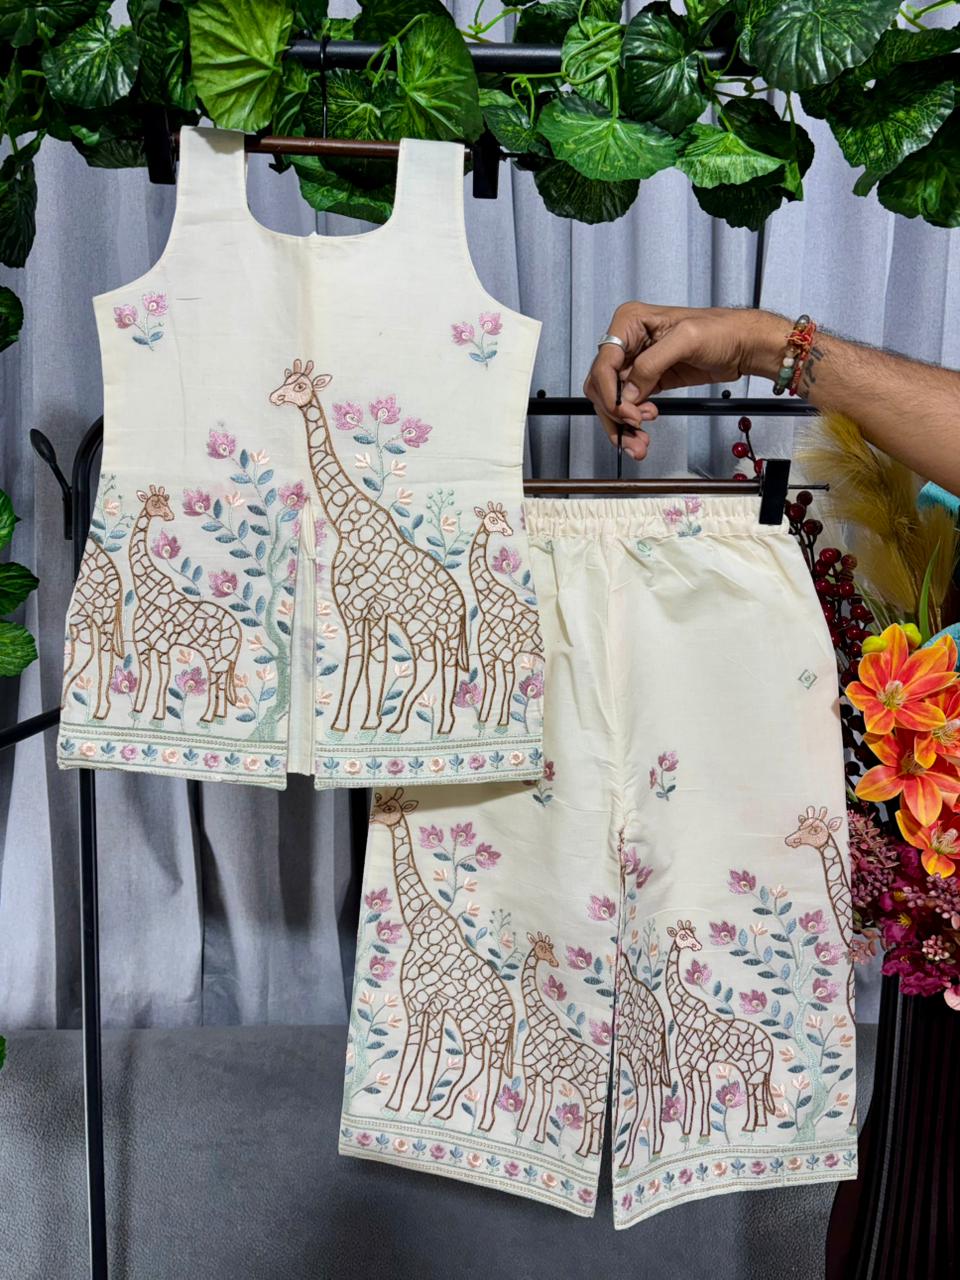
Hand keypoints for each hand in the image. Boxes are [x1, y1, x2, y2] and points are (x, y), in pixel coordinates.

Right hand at [583, 302, 784, 459]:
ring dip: (622, 426)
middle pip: (602, 386)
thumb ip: (652, 364)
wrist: (742, 345)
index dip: (611, 394)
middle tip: (634, 431)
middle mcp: (628, 342)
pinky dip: (632, 424)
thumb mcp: (686, 339)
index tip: (628, 414)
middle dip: (615, 414)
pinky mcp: (647, 380)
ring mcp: (636, 363)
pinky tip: (644, 432)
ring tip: (639, 442)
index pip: (603, 364)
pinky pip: (630, 406)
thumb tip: (629, 392)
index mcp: (630, 322)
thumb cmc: (722, 330)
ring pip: (613, 401)